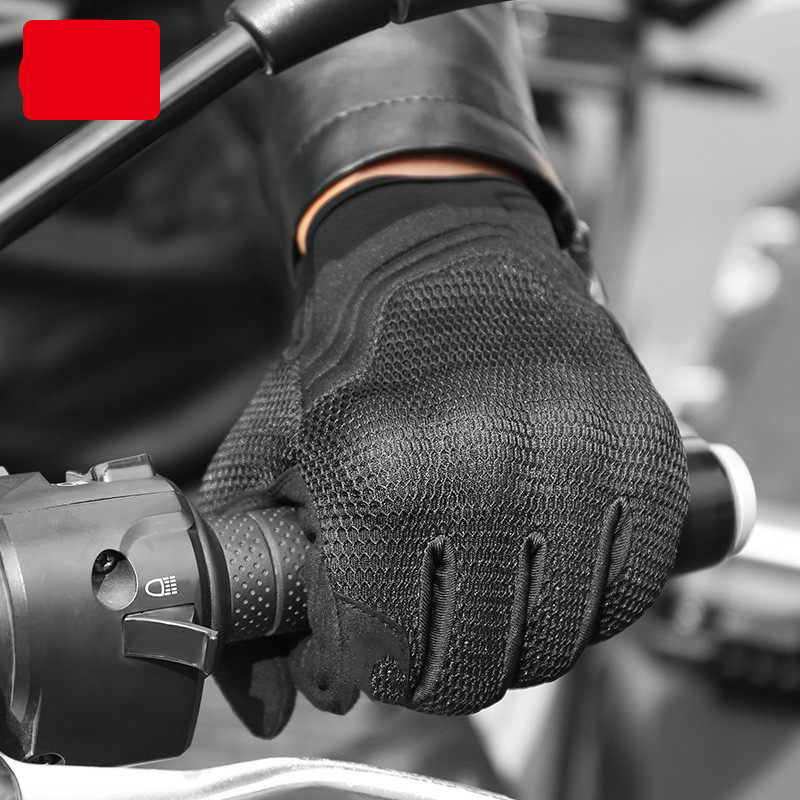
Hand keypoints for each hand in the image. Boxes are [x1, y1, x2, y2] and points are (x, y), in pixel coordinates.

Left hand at [200, 177, 688, 733]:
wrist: (448, 251)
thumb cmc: (358, 355)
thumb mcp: (276, 447)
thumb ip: (258, 582)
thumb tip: (268, 708)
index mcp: (377, 477)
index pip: (383, 656)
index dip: (370, 663)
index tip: (369, 636)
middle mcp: (486, 474)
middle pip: (473, 667)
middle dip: (438, 666)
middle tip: (428, 623)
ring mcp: (577, 464)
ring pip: (555, 644)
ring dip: (513, 643)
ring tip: (484, 592)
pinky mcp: (644, 458)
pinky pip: (625, 596)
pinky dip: (585, 607)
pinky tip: (546, 572)